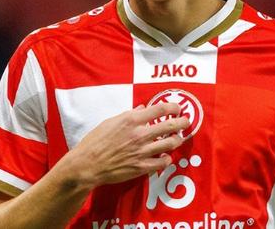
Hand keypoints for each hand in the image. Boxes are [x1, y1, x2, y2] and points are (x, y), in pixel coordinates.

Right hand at [63, 102, 189, 188]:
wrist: (88, 164)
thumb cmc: (95, 141)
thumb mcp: (110, 121)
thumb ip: (129, 114)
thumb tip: (143, 109)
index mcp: (131, 120)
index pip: (160, 109)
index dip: (173, 107)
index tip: (177, 108)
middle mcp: (140, 134)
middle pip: (170, 125)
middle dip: (182, 122)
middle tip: (186, 121)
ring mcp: (142, 151)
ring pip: (170, 144)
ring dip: (177, 140)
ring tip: (177, 138)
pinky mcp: (141, 167)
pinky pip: (162, 162)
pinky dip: (167, 159)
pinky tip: (166, 156)